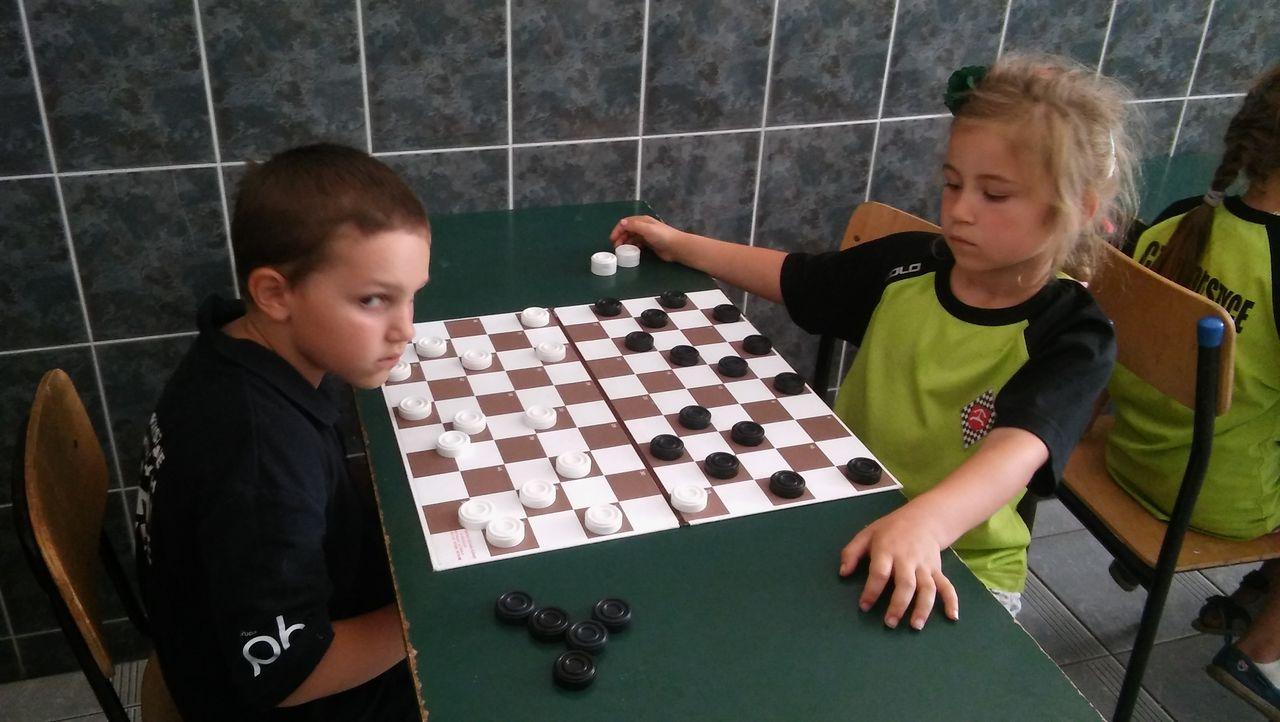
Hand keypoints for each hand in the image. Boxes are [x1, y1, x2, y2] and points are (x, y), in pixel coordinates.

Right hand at [608, 215, 687, 262]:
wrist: (676, 247)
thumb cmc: (662, 236)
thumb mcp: (647, 229)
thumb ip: (634, 226)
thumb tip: (621, 223)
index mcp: (642, 220)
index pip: (626, 223)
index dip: (618, 230)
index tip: (612, 239)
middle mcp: (644, 226)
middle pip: (628, 230)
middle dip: (620, 237)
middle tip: (616, 247)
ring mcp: (647, 235)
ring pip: (632, 237)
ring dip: (625, 242)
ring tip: (621, 250)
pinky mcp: (650, 243)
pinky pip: (637, 244)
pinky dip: (632, 246)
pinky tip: (631, 251)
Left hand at [838, 506, 959, 629]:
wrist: (923, 518)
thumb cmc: (890, 530)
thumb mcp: (866, 534)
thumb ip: (851, 553)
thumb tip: (842, 573)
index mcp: (887, 550)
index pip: (880, 573)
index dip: (871, 591)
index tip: (864, 606)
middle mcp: (908, 559)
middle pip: (906, 584)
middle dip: (898, 605)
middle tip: (889, 623)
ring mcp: (925, 565)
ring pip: (927, 588)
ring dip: (923, 608)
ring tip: (915, 626)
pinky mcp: (937, 569)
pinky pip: (946, 586)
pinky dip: (952, 601)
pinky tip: (952, 617)